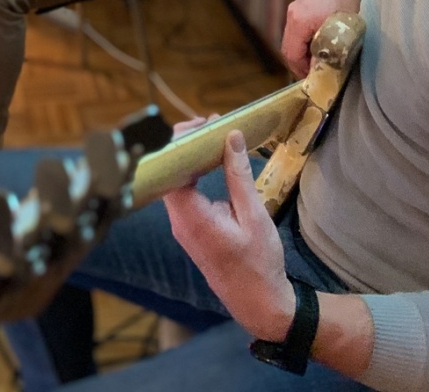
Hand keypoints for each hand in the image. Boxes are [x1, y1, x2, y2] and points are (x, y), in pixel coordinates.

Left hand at [164, 130, 294, 340]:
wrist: (259, 303)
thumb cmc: (259, 263)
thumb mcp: (254, 216)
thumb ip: (239, 175)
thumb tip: (231, 136)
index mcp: (191, 218)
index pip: (170, 169)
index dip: (180, 141)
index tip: (204, 124)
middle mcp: (179, 222)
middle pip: (169, 172)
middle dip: (185, 144)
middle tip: (211, 125)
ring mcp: (182, 227)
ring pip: (175, 181)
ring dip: (190, 157)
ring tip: (213, 136)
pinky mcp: (190, 229)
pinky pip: (183, 193)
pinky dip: (194, 172)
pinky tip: (211, 160)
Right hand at [282, 0, 371, 78]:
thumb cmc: (355, 5)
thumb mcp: (340, 37)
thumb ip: (325, 57)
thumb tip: (317, 75)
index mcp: (298, 20)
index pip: (290, 54)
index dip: (301, 72)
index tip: (316, 82)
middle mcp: (294, 12)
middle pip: (290, 46)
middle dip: (303, 63)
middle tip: (320, 75)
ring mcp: (299, 5)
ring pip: (295, 38)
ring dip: (307, 52)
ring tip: (325, 61)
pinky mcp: (307, 3)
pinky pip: (302, 28)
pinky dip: (310, 40)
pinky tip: (326, 44)